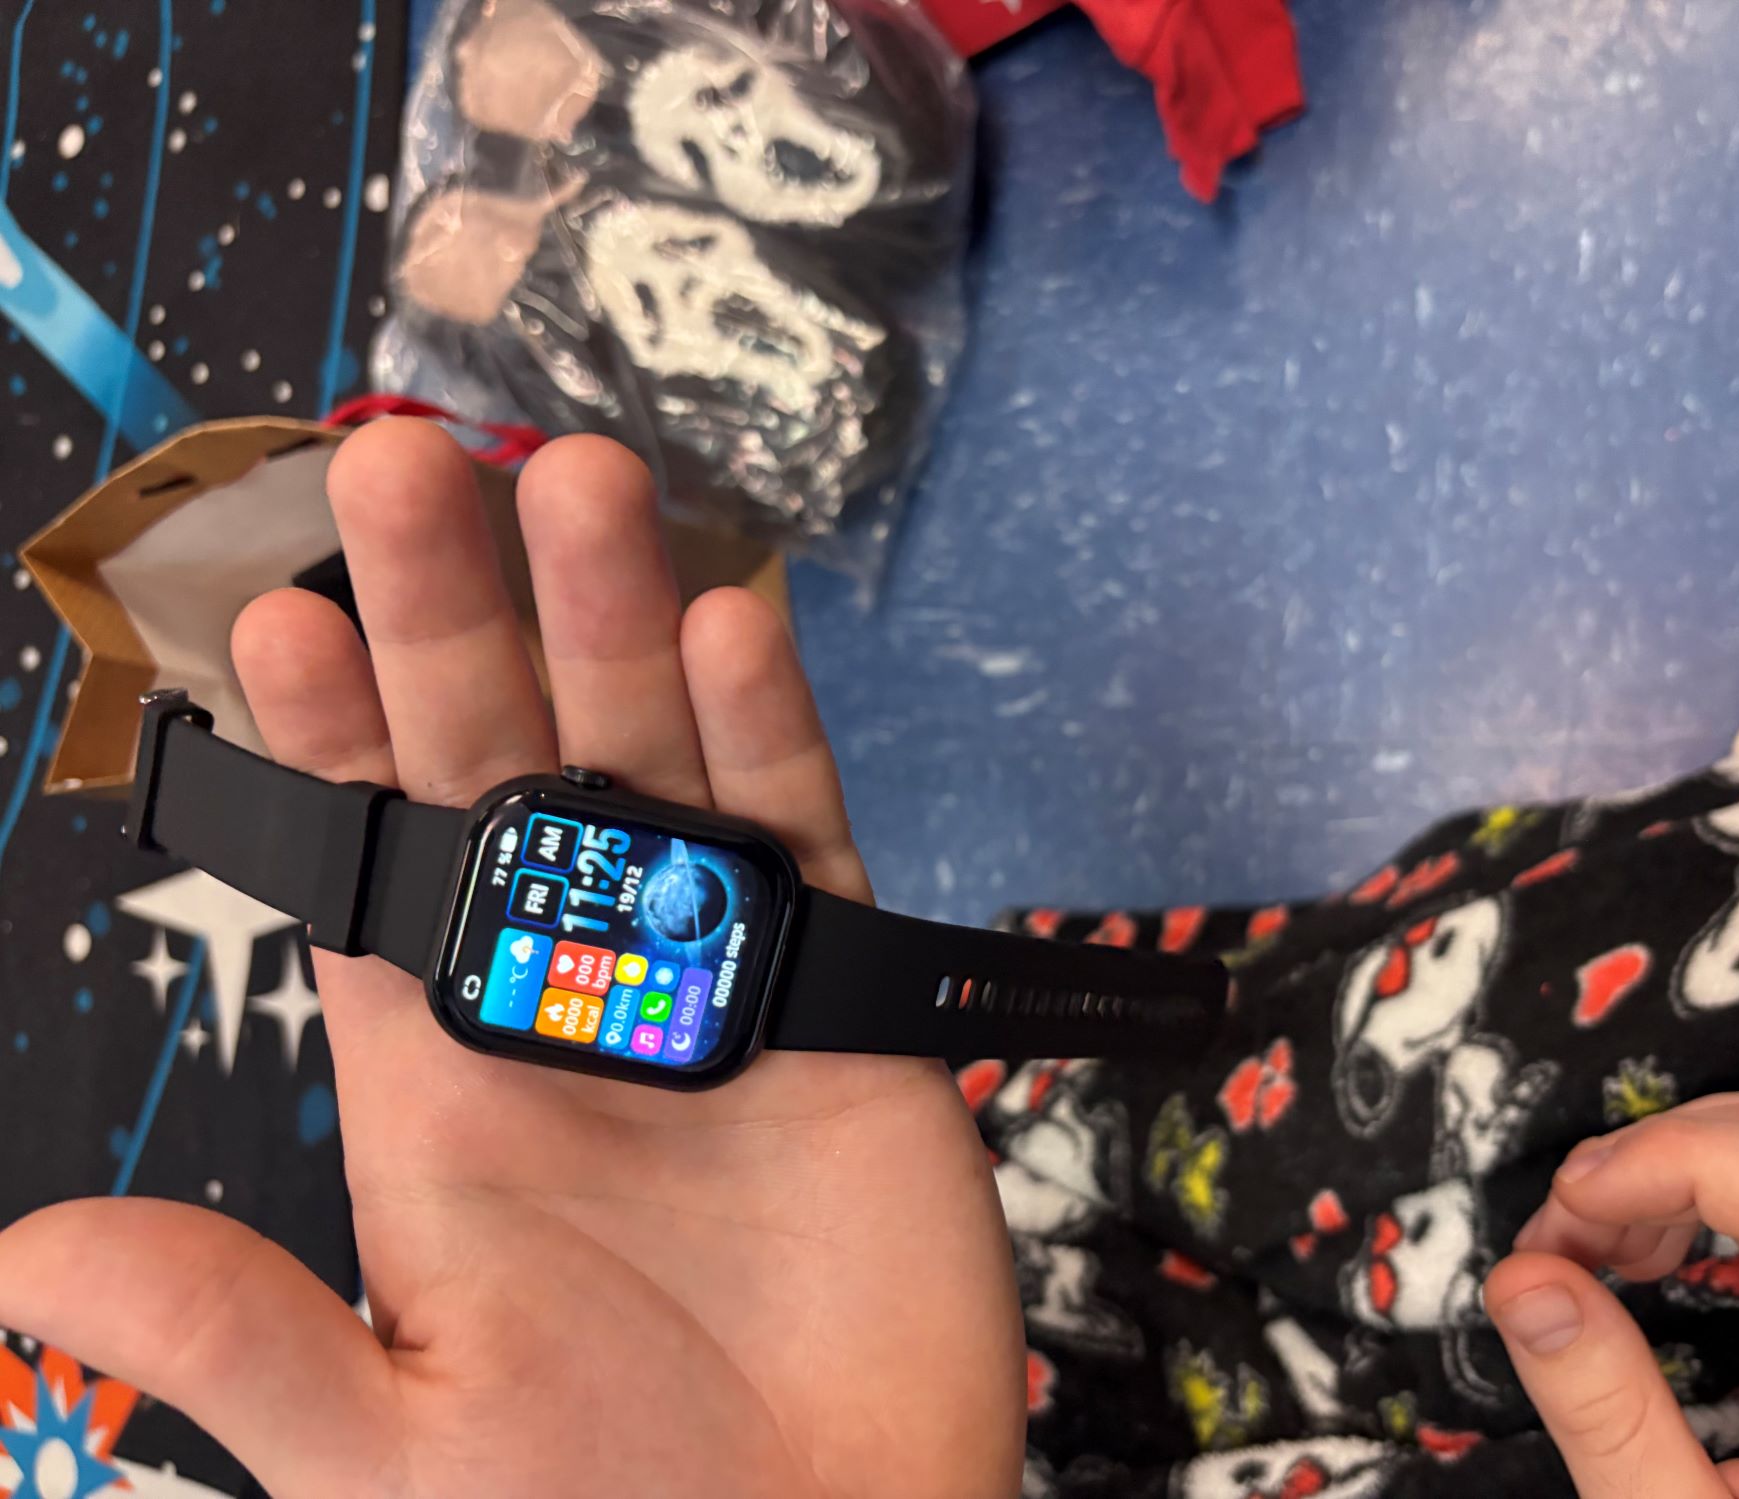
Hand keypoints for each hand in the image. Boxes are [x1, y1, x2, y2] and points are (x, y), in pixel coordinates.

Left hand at [0, 422, 1023, 1496]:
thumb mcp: (391, 1451)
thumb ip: (231, 1331)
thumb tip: (25, 1244)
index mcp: (443, 1079)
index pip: (367, 869)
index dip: (325, 744)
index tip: (282, 614)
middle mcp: (572, 997)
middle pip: (505, 772)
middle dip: (458, 624)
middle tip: (410, 470)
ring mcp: (714, 982)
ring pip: (657, 769)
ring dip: (613, 628)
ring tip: (576, 490)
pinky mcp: (843, 999)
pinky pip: (802, 844)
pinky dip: (768, 735)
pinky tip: (726, 629)